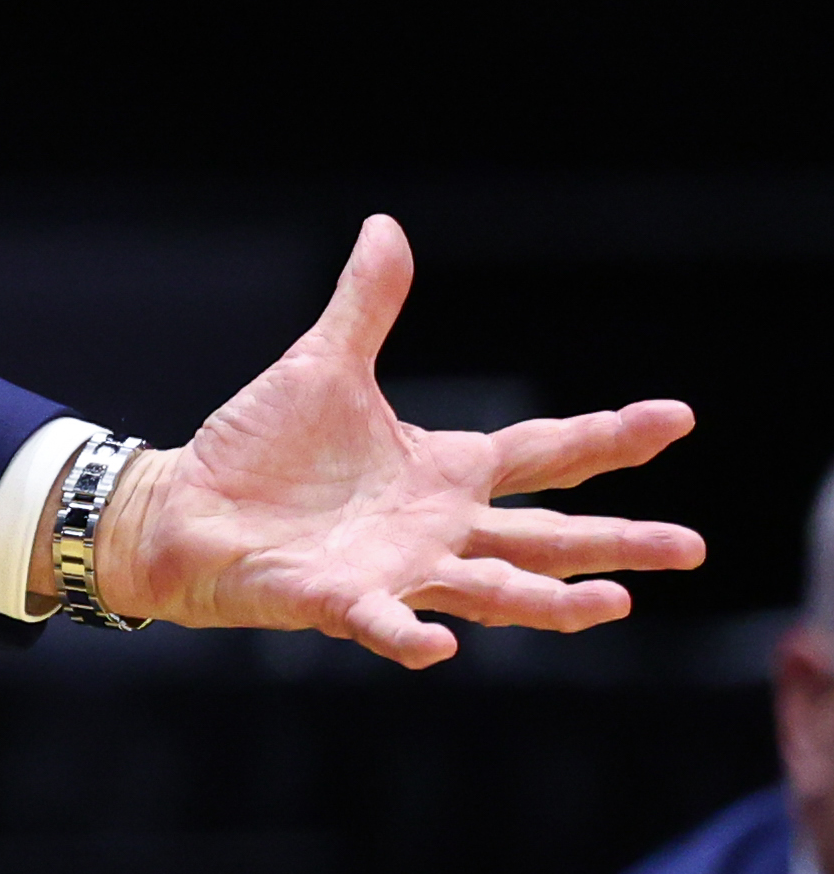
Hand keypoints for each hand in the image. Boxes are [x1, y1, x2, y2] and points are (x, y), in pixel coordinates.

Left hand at [102, 215, 700, 666]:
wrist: (181, 507)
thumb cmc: (256, 450)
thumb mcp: (321, 367)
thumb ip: (364, 306)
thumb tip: (387, 227)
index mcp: (444, 471)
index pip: (546, 453)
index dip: (611, 437)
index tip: (678, 417)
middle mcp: (437, 528)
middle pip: (546, 538)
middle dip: (618, 542)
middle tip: (691, 547)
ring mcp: (395, 570)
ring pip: (491, 591)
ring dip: (551, 603)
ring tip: (616, 602)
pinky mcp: (337, 600)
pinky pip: (380, 622)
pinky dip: (409, 634)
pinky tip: (442, 645)